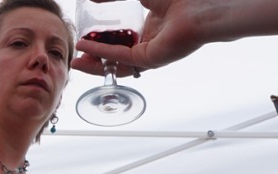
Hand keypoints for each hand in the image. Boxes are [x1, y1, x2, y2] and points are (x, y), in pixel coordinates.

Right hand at [72, 0, 206, 75]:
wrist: (200, 6)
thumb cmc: (180, 0)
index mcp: (151, 28)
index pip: (122, 39)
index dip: (103, 40)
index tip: (86, 37)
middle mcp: (150, 43)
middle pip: (117, 56)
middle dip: (96, 58)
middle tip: (78, 54)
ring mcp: (150, 53)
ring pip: (117, 63)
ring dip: (96, 63)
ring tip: (77, 60)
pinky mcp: (150, 58)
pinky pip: (121, 58)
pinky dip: (102, 54)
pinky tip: (86, 49)